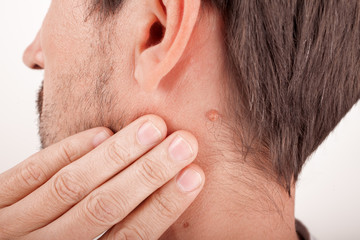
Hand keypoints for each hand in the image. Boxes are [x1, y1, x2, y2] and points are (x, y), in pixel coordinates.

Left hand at [0, 115, 204, 239]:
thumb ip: (118, 235)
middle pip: (104, 206)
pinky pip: (31, 173)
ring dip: (116, 154)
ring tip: (152, 128)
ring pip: (71, 185)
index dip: (164, 206)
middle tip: (182, 143)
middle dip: (148, 172)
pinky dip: (67, 151)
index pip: (130, 237)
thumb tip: (162, 204)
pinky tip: (100, 134)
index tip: (193, 176)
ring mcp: (14, 225)